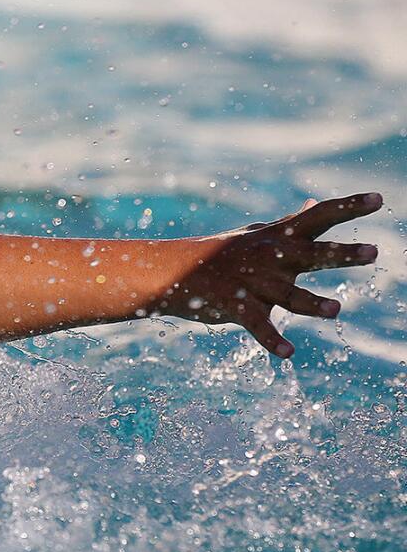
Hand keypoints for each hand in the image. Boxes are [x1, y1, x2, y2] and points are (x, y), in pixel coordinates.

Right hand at [154, 192, 381, 356]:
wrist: (172, 271)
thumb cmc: (220, 252)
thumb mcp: (255, 234)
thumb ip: (288, 222)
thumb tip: (314, 203)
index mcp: (279, 238)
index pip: (319, 218)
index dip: (349, 207)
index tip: (379, 199)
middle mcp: (271, 258)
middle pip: (312, 255)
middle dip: (341, 255)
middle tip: (373, 253)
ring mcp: (253, 283)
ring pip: (288, 295)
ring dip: (312, 303)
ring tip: (336, 310)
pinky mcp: (236, 307)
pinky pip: (257, 325)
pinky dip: (271, 339)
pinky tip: (288, 353)